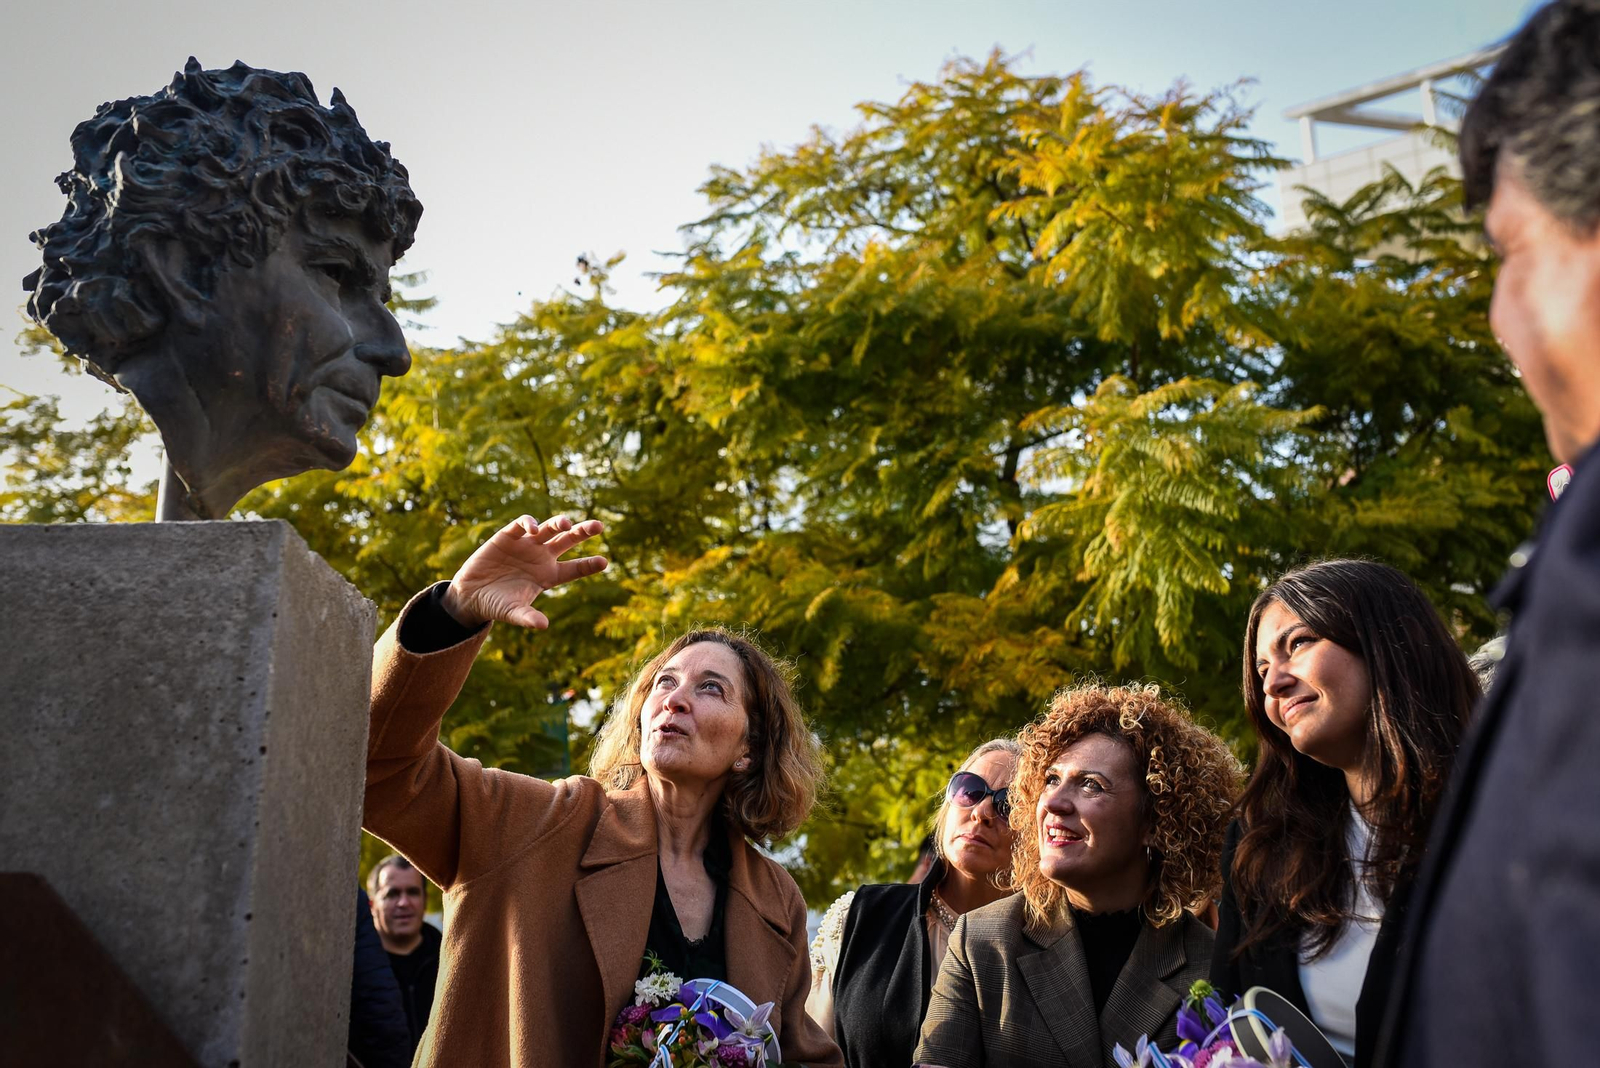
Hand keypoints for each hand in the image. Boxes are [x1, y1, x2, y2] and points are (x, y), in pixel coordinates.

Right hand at [439, 515, 607, 629]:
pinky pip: (522, 524)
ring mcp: (527, 545)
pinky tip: (533, 529)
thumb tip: (543, 625)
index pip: (575, 568)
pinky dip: (529, 523)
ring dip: (559, 523)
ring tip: (566, 524)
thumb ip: (528, 617)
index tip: (604, 562)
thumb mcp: (513, 612)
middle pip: (568, 541)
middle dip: (583, 532)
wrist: (471, 594)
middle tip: (599, 526)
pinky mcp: (508, 536)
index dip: (589, 564)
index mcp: (549, 576)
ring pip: (549, 528)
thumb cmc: (497, 605)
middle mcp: (542, 557)